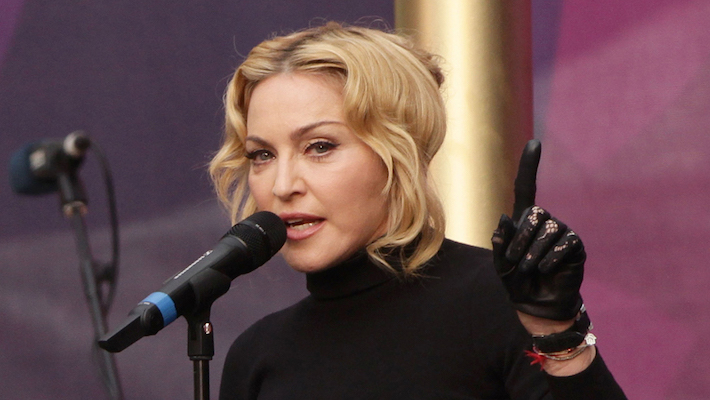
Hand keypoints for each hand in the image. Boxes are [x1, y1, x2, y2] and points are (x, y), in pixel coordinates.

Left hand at [491, 140, 584, 320]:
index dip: (529, 165)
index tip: (535, 142)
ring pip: (548, 229)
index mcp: (523, 220)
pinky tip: (545, 269)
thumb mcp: (501, 263)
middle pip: (534, 213)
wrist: (537, 305)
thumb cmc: (516, 282)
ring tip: (530, 269)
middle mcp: (544, 221)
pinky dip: (549, 258)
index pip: (526, 187)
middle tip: (516, 262)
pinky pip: (564, 243)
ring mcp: (562, 232)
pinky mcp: (575, 245)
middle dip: (520, 239)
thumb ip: (500, 242)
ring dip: (533, 253)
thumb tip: (505, 217)